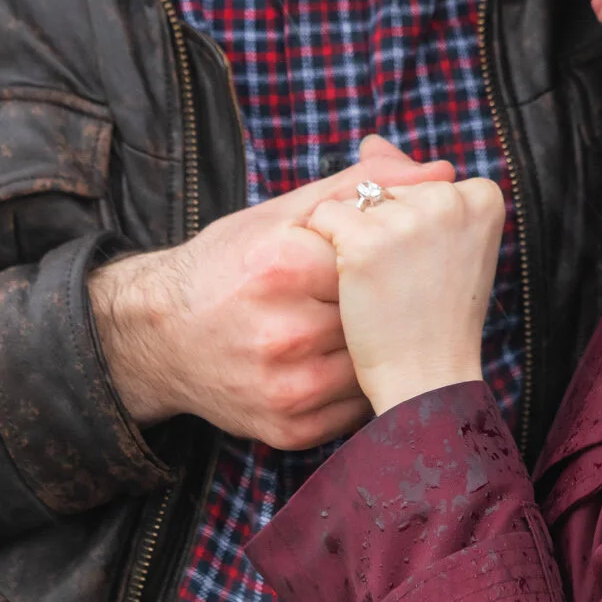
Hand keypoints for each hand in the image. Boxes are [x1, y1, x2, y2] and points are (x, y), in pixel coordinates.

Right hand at [89, 136, 453, 449]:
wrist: (158, 336)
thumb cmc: (229, 265)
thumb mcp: (286, 213)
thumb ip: (364, 188)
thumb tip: (443, 172)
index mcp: (284, 267)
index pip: (376, 259)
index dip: (379, 258)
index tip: (368, 257)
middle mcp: (283, 333)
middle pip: (377, 314)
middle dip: (378, 303)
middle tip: (366, 296)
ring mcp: (287, 388)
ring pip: (373, 362)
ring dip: (372, 345)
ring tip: (349, 328)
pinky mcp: (288, 429)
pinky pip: (356, 406)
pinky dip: (355, 383)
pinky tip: (333, 361)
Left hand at [307, 178, 505, 414]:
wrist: (427, 381)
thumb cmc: (436, 315)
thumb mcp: (440, 243)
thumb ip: (409, 183)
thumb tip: (371, 141)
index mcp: (482, 196)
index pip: (422, 185)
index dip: (413, 228)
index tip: (433, 268)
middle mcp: (450, 198)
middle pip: (387, 191)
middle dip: (383, 231)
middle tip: (408, 284)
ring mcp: (408, 219)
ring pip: (355, 203)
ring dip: (354, 241)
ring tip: (384, 287)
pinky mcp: (365, 240)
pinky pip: (325, 218)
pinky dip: (327, 249)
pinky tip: (354, 286)